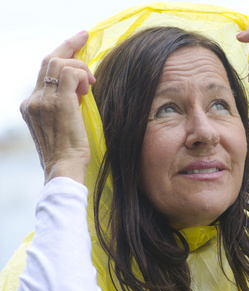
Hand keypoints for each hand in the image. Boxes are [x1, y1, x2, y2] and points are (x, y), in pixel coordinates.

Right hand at [20, 31, 95, 183]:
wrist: (64, 169)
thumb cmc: (68, 152)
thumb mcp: (60, 125)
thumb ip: (64, 105)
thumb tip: (80, 89)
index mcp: (31, 105)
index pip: (44, 71)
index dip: (60, 54)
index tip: (75, 43)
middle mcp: (33, 100)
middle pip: (49, 60)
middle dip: (69, 45)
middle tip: (84, 36)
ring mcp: (43, 100)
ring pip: (59, 62)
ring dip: (80, 66)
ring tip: (91, 83)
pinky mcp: (58, 103)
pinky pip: (71, 73)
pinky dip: (83, 74)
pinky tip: (90, 87)